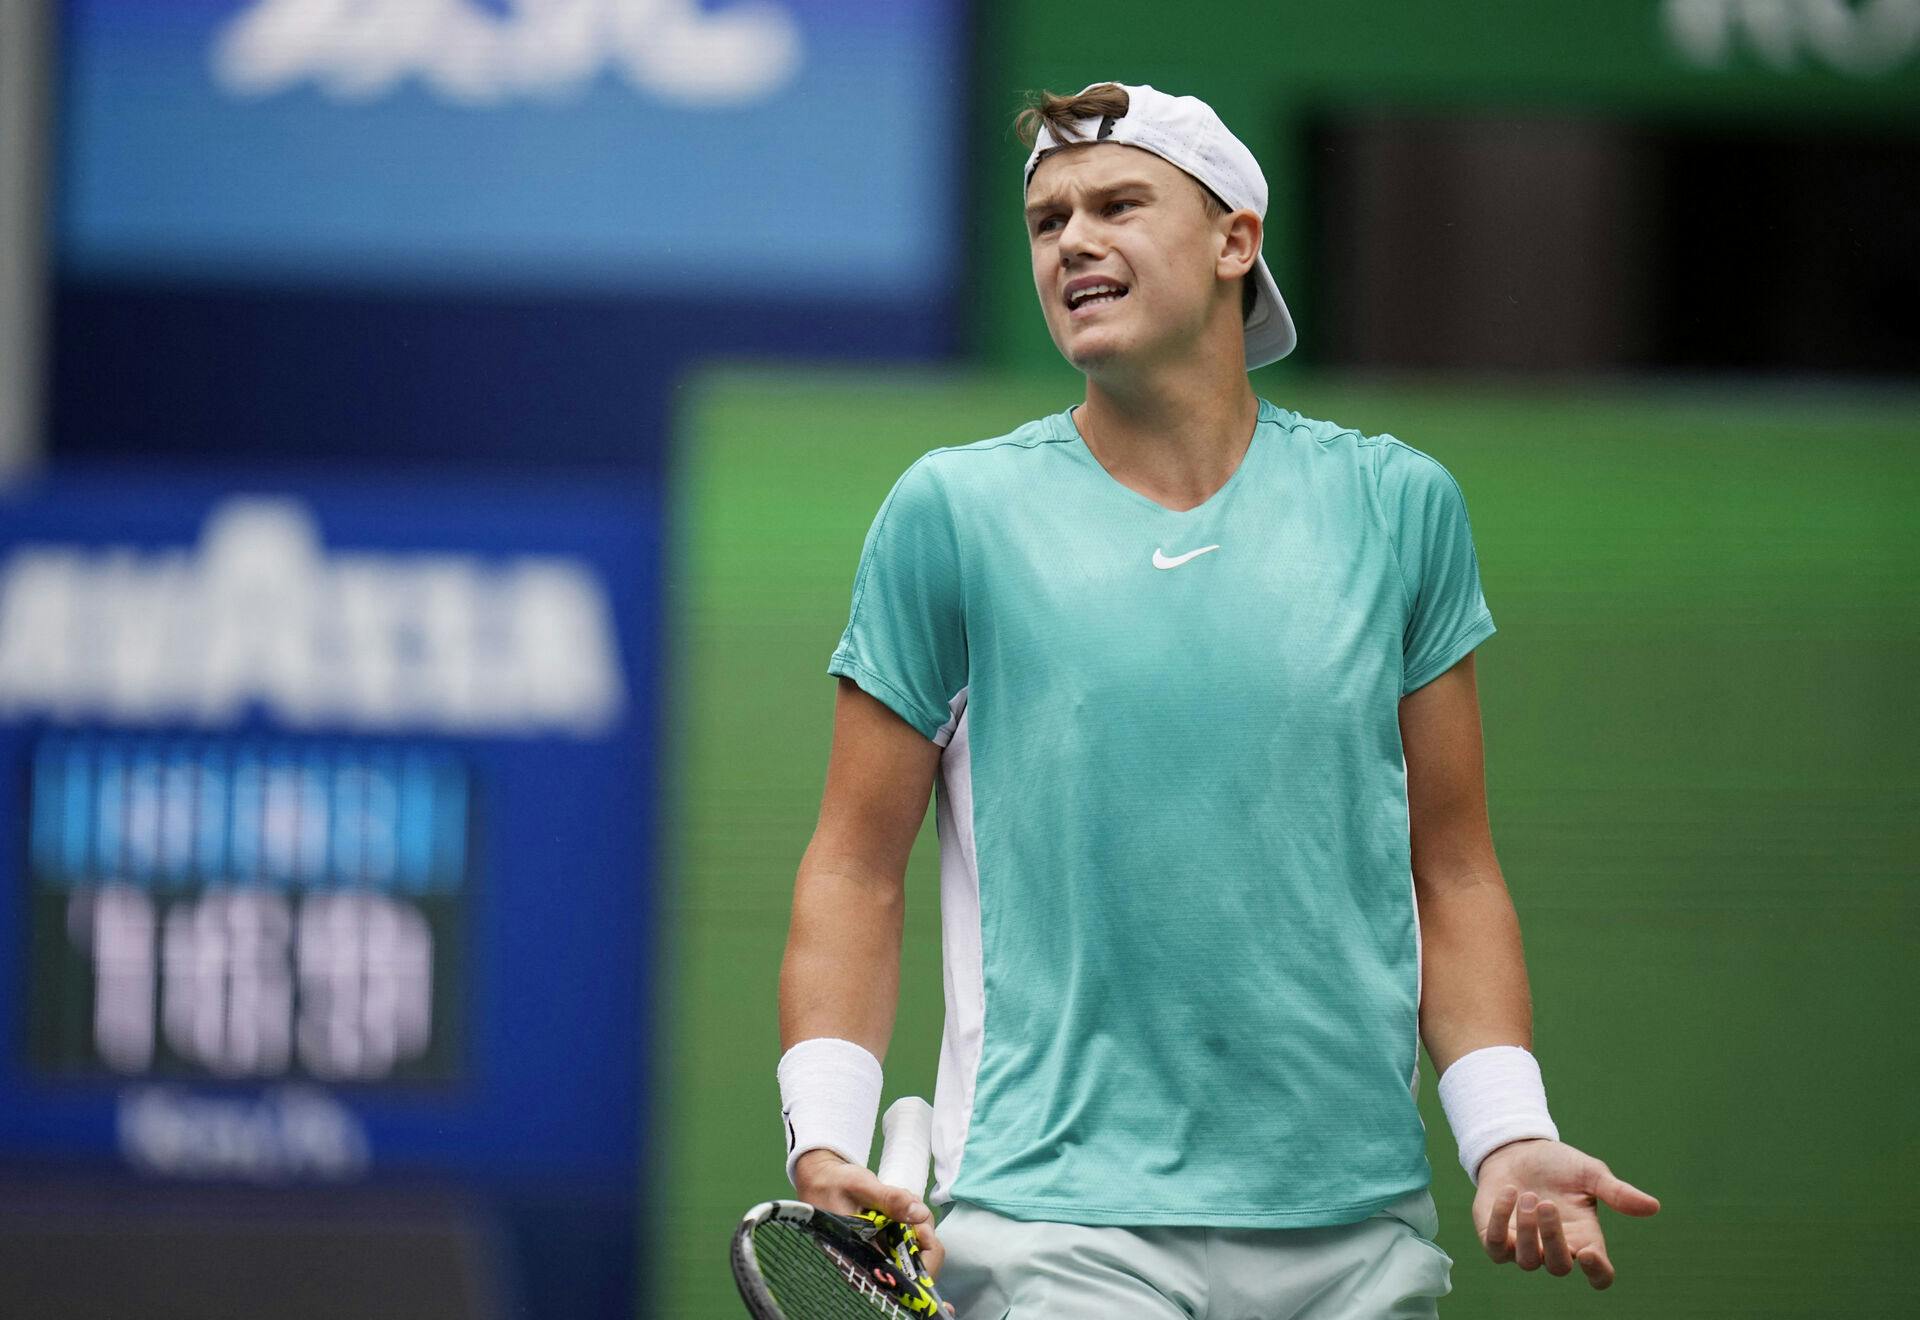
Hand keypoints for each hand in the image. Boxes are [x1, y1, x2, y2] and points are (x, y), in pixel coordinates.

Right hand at [793, 1148, 947, 1280]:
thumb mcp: (860, 1186)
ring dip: (917, 1224)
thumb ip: (889, 1199)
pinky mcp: (881, 1245)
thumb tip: (920, 1213)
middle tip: (913, 1206)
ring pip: (915, 1252)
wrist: (820, 1180)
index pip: (902, 1278)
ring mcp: (877, 1256)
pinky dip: (911, 1222)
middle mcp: (870, 1266)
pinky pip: (907, 1241)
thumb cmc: (833, 1185)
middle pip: (914, 1267)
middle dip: (922, 1233)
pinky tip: (899, 1205)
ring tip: (901, 1199)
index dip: (922, 1255)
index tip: (921, 1226)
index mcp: (860, 1262)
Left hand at [1474, 1138, 1660, 1289]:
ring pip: (1527, 1261)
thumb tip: (1653, 1206)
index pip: (1599, 1274)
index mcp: (1585, 1238)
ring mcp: (1524, 1247)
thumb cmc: (1558, 1165)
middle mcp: (1556, 1248)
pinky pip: (1496, 1247)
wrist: (1517, 1149)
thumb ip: (1617, 1192)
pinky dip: (1500, 1222)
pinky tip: (1509, 1192)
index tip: (1589, 1253)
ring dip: (1526, 1230)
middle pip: (1559, 1267)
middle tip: (1546, 1203)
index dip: (1597, 1273)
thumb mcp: (1590, 1173)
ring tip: (1529, 1195)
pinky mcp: (1496, 1238)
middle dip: (1552, 1238)